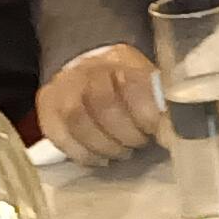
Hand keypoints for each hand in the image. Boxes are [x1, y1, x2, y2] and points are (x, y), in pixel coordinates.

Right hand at [39, 44, 167, 164]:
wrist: (89, 74)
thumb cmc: (128, 86)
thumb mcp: (150, 85)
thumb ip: (161, 104)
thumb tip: (173, 136)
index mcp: (122, 58)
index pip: (134, 83)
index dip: (148, 114)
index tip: (159, 133)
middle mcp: (88, 68)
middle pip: (103, 103)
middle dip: (126, 133)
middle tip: (139, 143)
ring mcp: (63, 86)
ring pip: (78, 119)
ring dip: (104, 145)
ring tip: (121, 152)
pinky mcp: (46, 106)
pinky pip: (58, 134)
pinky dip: (81, 154)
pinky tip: (99, 159)